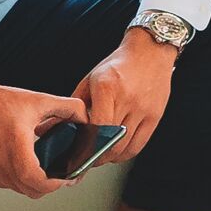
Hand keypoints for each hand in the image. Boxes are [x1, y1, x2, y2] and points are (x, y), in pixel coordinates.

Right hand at [0, 76, 90, 197]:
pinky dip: (19, 178)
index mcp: (15, 149)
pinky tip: (25, 163)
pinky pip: (7, 183)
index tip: (69, 177)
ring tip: (47, 168)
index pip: (39, 182)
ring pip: (19, 188)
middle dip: (50, 185)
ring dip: (35, 183)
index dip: (58, 184)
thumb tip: (85, 117)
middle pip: (32, 190)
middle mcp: (0, 165)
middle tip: (63, 174)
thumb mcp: (36, 100)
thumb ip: (67, 108)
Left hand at [76, 32, 178, 168]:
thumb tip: (55, 128)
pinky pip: (139, 145)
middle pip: (110, 141)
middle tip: (85, 159)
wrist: (150, 51)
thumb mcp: (91, 79)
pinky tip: (116, 152)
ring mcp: (144, 109)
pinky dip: (125, 153)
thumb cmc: (118, 65)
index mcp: (107, 87)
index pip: (96, 127)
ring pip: (124, 147)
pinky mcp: (155, 116)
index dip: (86, 145)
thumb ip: (75, 106)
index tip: (77, 152)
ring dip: (110, 157)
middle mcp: (127, 99)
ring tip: (100, 156)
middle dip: (95, 155)